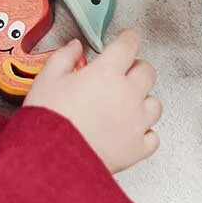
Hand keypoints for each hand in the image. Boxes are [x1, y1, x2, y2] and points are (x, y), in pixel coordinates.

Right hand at [25, 30, 161, 173]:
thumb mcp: (46, 79)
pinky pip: (153, 137)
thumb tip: (75, 47)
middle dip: (136, 68)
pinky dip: (145, 133)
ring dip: (143, 100)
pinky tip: (130, 132)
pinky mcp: (136, 149)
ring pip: (155, 103)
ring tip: (126, 104)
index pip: (129, 44)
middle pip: (147, 71)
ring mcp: (135, 122)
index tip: (126, 40)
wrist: (48, 163)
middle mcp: (127, 94)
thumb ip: (63, 57)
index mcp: (106, 72)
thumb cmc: (47, 122)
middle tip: (122, 73)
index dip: (128, 39)